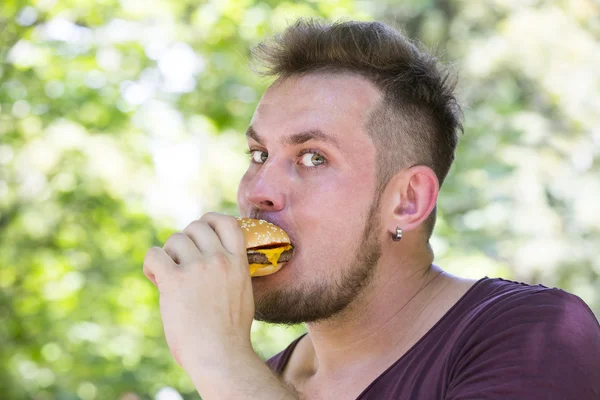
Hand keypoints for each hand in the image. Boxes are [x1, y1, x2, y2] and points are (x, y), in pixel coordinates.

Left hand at [143, 212, 254, 372]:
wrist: (220, 355)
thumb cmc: (229, 332)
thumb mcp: (242, 292)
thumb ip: (230, 271)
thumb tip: (213, 258)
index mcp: (238, 262)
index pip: (226, 222)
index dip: (210, 221)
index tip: (201, 231)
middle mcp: (219, 259)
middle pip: (195, 227)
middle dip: (185, 240)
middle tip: (180, 261)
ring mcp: (197, 268)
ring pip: (174, 239)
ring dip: (168, 254)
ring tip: (168, 276)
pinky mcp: (175, 280)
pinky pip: (154, 255)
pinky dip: (151, 265)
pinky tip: (155, 279)